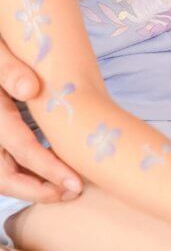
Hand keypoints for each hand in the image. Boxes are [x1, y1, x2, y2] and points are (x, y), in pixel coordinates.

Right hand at [0, 38, 81, 201]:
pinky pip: (6, 161)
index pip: (20, 150)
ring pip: (3, 173)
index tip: (75, 183)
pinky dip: (27, 171)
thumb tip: (31, 89)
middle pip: (4, 176)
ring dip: (33, 185)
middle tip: (73, 192)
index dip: (48, 170)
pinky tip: (51, 169)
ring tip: (66, 187)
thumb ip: (9, 68)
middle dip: (39, 190)